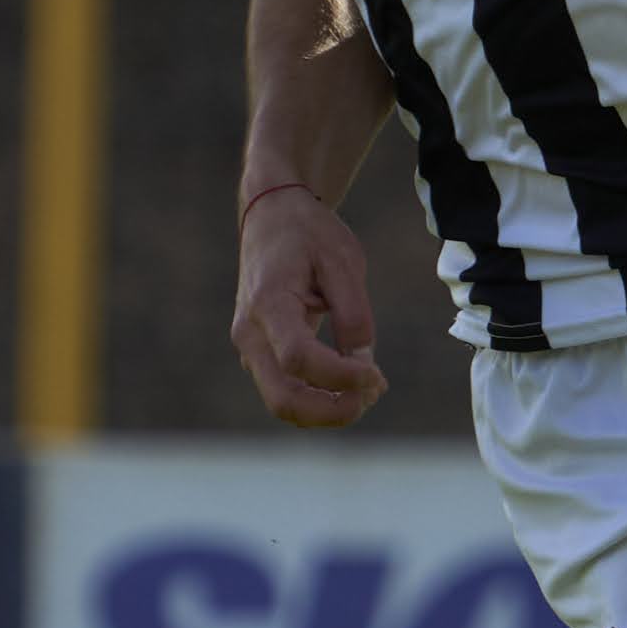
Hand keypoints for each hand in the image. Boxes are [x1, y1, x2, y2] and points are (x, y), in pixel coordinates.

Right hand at [232, 183, 386, 427]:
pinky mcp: (259, 353)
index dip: (340, 376)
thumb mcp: (343, 261)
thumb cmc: (309, 234)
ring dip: (327, 410)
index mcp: (268, 304)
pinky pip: (286, 389)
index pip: (298, 358)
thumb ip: (354, 314)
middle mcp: (249, 334)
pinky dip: (319, 398)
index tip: (377, 375)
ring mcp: (249, 348)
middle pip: (283, 399)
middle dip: (332, 411)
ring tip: (370, 390)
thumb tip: (363, 363)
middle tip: (374, 395)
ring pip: (282, 402)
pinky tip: (353, 384)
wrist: (271, 216)